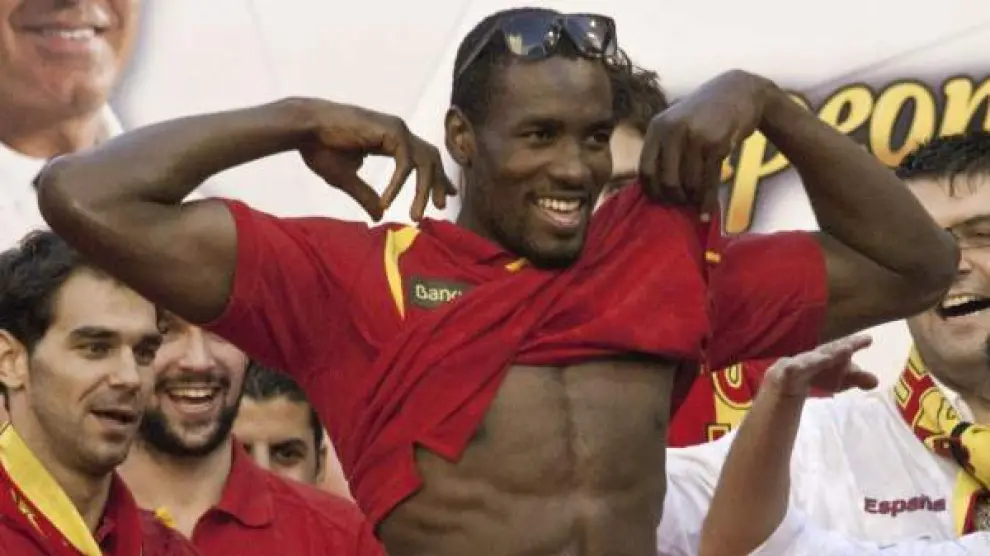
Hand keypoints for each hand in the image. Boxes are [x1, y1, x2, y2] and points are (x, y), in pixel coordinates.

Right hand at [297, 100, 455, 220]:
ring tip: (416, 215)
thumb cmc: (320, 148)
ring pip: (425, 161)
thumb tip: (380, 215)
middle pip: (432, 158)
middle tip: (440, 207)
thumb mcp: (346, 179)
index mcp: (390, 140)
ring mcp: (397, 129)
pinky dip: (398, 184)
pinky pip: (405, 162)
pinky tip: (387, 201)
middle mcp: (398, 133)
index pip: (423, 158)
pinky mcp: (391, 130)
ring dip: (424, 190)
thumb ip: (366, 195)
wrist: (303, 130)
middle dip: (439, 183)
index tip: (445, 196)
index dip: (436, 177)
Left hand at [638, 70, 773, 211]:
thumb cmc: (703, 115)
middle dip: (674, 198)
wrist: (738, 92)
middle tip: (681, 204)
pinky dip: (707, 200)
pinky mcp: (717, 143)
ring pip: (689, 182)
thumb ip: (663, 150)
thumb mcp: (676, 124)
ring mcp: (695, 136)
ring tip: (696, 203)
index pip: (646, 169)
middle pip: (666, 180)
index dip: (652, 190)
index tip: (660, 201)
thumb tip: (651, 187)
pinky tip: (707, 212)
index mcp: (657, 128)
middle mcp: (673, 131)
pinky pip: (709, 181)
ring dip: (693, 198)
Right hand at [763, 335, 878, 396]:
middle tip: (849, 347)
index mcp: (830, 354)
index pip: (844, 348)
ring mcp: (800, 363)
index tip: (869, 339)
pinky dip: (790, 369)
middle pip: (828, 352)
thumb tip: (876, 381)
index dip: (855, 343)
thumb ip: (859, 378)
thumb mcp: (842, 378)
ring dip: (817, 359)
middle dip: (838, 350)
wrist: (787, 378)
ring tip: (826, 358)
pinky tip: (791, 367)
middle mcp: (816, 356)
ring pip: (809, 361)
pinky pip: (788, 371)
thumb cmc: (820, 374)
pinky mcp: (786, 373)